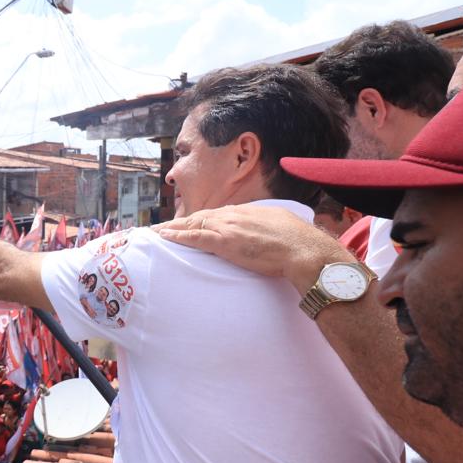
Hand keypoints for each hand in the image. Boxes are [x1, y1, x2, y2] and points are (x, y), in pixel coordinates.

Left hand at [153, 205, 349, 290]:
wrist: (305, 251)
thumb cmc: (300, 242)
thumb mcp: (281, 225)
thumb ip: (268, 226)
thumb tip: (266, 230)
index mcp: (248, 212)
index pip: (218, 214)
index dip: (202, 220)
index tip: (190, 224)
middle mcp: (235, 215)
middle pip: (201, 217)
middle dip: (181, 222)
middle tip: (163, 227)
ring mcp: (228, 228)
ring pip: (193, 225)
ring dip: (173, 228)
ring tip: (157, 232)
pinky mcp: (225, 242)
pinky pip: (195, 238)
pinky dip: (178, 236)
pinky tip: (164, 236)